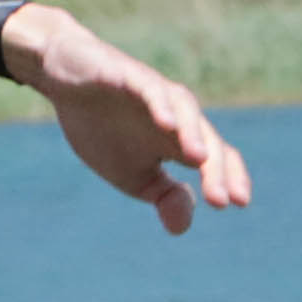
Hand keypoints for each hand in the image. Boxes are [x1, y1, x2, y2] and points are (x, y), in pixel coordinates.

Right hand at [8, 10, 249, 235]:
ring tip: (200, 159)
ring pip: (185, 110)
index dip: (229, 178)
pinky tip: (165, 123)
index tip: (237, 204)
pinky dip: (160, 105)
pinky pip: (150, 89)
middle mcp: (174, 116)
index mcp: (177, 141)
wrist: (64, 79)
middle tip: (220, 199)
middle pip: (206, 138)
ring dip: (193, 134)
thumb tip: (184, 226)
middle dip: (216, 169)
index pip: (215, 158)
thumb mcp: (131, 174)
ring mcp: (154, 94)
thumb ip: (162, 196)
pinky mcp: (129, 75)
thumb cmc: (102, 126)